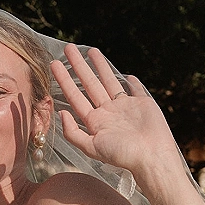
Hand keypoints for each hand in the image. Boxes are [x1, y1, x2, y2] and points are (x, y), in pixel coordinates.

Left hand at [51, 45, 179, 174]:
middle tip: (68, 47)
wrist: (150, 156)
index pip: (74, 95)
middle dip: (78, 66)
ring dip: (100, 66)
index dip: (64, 79)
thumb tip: (61, 113)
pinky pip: (135, 89)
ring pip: (109, 81)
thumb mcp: (91, 147)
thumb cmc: (121, 155)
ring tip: (90, 50)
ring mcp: (125, 107)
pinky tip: (125, 74)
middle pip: (89, 84)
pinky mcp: (143, 103)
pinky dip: (131, 81)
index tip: (54, 63)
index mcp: (94, 121)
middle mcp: (107, 112)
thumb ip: (73, 132)